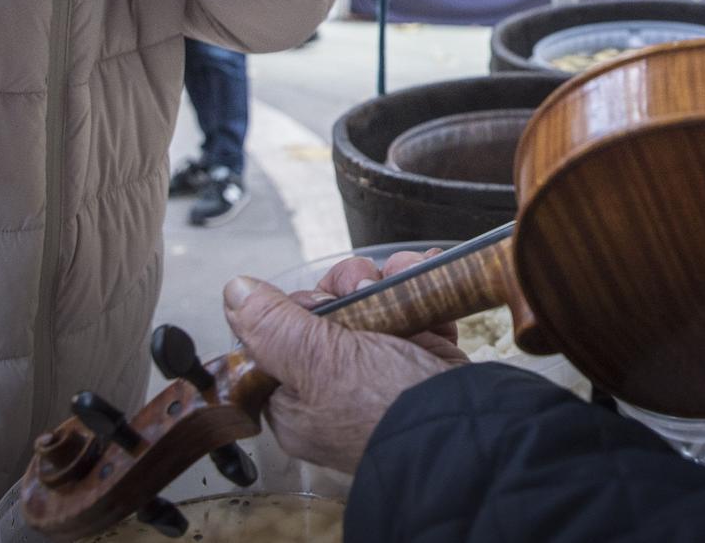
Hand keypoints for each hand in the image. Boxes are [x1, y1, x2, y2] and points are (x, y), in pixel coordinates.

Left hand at [223, 250, 466, 474]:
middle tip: (366, 292)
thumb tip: (234, 292)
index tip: (321, 302)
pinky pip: (411, 308)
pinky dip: (420, 291)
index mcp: (296, 399)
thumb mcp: (319, 364)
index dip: (301, 305)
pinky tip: (427, 282)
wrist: (470, 427)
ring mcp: (379, 368)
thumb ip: (273, 326)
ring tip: (406, 279)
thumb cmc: (387, 408)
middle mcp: (335, 384)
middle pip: (328, 310)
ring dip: (390, 281)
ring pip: (371, 302)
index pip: (279, 332)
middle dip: (351, 287)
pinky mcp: (418, 355)